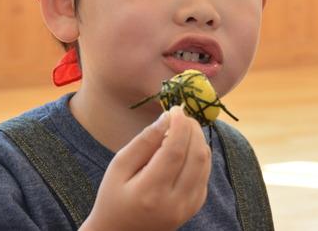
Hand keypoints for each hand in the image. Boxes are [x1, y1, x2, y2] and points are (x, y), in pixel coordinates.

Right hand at [80, 106, 211, 230]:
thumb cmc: (112, 198)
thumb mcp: (119, 167)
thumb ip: (144, 142)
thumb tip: (167, 118)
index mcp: (150, 192)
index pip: (175, 151)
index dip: (180, 126)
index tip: (176, 108)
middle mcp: (174, 203)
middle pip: (196, 156)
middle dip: (192, 129)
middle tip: (181, 116)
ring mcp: (187, 208)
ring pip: (205, 164)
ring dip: (198, 140)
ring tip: (183, 128)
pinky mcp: (194, 207)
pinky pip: (205, 174)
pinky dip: (199, 155)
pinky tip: (185, 148)